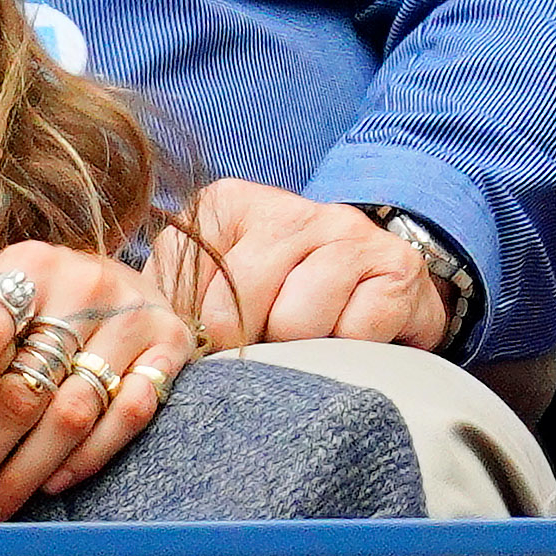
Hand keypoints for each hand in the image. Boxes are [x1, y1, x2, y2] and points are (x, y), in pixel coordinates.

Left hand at [0, 242, 200, 523]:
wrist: (128, 278)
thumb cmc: (46, 300)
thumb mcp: (6, 298)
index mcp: (28, 267)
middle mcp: (85, 286)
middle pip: (24, 389)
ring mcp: (134, 317)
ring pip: (72, 414)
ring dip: (23, 475)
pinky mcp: (172, 347)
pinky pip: (128, 416)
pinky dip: (86, 458)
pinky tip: (50, 484)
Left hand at [150, 177, 445, 352]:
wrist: (376, 284)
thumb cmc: (280, 294)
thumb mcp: (214, 287)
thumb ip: (176, 301)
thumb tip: (159, 346)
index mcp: (227, 205)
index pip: (186, 289)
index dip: (200, 333)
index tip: (219, 337)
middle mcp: (287, 208)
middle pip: (236, 306)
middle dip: (247, 343)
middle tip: (268, 341)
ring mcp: (346, 231)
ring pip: (295, 323)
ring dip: (300, 348)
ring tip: (309, 335)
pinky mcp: (396, 266)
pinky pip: (355, 332)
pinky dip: (350, 350)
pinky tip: (349, 334)